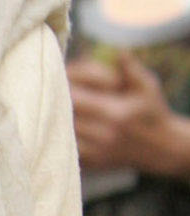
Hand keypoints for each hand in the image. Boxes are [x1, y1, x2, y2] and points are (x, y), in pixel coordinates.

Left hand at [67, 53, 189, 178]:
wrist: (159, 148)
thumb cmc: (152, 111)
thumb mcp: (147, 86)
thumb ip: (130, 69)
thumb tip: (117, 51)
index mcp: (115, 114)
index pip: (74, 97)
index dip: (66, 84)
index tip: (65, 75)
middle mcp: (103, 135)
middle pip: (63, 114)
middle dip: (57, 98)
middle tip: (55, 88)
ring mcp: (95, 153)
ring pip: (59, 132)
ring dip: (56, 116)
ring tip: (58, 104)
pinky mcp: (89, 164)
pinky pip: (65, 148)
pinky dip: (60, 135)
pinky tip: (63, 124)